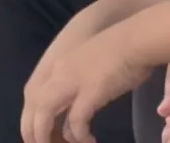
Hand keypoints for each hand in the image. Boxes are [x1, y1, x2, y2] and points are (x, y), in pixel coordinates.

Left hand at [21, 26, 152, 142]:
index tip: (44, 134)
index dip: (32, 118)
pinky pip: (75, 123)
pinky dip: (78, 136)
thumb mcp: (89, 62)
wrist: (138, 38)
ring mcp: (72, 82)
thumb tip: (81, 101)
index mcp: (57, 65)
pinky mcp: (90, 92)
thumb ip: (79, 78)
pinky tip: (89, 141)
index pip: (32, 96)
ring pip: (43, 116)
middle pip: (32, 108)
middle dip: (33, 132)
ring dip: (46, 137)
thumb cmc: (121, 47)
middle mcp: (58, 73)